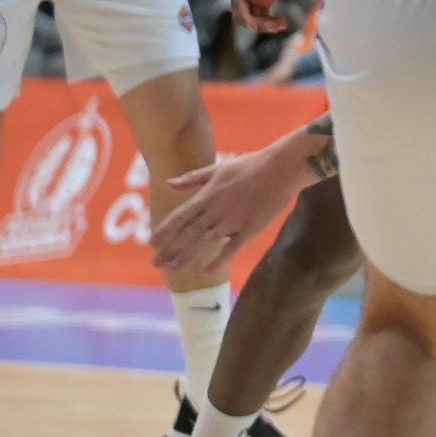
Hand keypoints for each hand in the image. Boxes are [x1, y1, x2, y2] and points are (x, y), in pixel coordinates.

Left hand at [151, 147, 301, 274]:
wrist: (283, 168)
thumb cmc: (252, 165)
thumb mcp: (219, 168)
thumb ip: (193, 178)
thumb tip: (169, 183)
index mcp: (208, 194)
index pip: (180, 216)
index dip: (165, 230)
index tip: (152, 243)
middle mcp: (216, 209)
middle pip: (189, 233)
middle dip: (170, 248)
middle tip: (156, 263)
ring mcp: (232, 220)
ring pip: (205, 242)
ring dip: (187, 256)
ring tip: (172, 268)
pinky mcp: (250, 228)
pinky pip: (231, 248)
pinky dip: (218, 260)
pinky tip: (206, 272)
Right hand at [232, 0, 310, 31]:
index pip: (237, 1)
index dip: (244, 15)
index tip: (254, 27)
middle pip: (242, 13)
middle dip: (255, 23)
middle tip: (275, 25)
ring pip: (252, 17)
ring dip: (264, 25)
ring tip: (282, 23)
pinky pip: (263, 15)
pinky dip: (270, 22)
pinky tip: (284, 22)